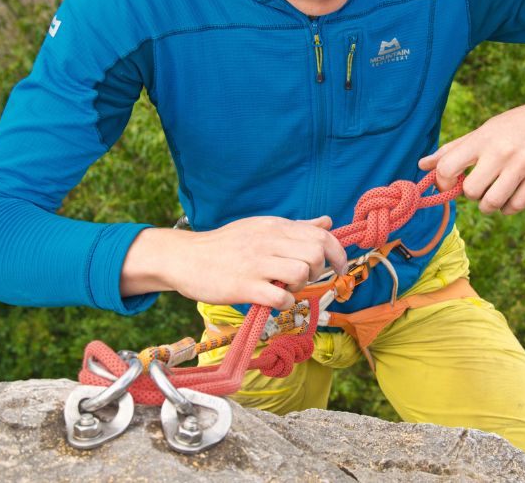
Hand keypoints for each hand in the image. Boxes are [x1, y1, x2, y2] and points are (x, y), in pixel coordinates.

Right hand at [122, 216, 348, 309]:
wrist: (185, 258)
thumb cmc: (225, 246)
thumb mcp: (259, 227)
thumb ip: (295, 227)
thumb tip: (327, 222)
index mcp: (273, 226)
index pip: (321, 235)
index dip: (338, 254)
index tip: (339, 268)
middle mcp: (267, 241)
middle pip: (316, 254)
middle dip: (318, 271)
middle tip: (303, 278)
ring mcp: (255, 264)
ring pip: (302, 273)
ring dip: (301, 286)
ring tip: (285, 287)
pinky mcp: (244, 287)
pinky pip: (281, 297)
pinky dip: (284, 303)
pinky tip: (273, 300)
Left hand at [419, 85, 524, 214]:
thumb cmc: (514, 126)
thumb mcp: (483, 131)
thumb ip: (453, 150)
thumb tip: (422, 166)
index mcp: (482, 139)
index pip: (448, 167)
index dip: (443, 182)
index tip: (449, 183)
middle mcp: (502, 151)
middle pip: (470, 191)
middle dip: (470, 194)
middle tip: (478, 186)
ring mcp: (524, 164)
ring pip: (492, 203)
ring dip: (488, 205)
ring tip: (492, 195)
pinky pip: (516, 206)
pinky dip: (508, 208)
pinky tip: (510, 197)